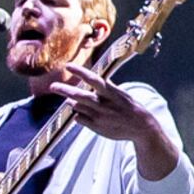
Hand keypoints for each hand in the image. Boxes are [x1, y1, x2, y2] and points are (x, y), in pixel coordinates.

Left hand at [47, 59, 173, 173]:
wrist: (140, 126)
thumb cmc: (128, 107)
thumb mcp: (120, 93)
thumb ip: (104, 88)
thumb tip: (90, 80)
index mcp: (111, 92)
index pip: (93, 79)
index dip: (79, 72)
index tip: (67, 66)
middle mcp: (104, 104)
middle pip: (79, 95)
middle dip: (64, 90)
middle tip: (53, 86)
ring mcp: (99, 116)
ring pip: (77, 106)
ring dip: (74, 102)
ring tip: (75, 101)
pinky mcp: (96, 127)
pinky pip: (78, 118)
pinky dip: (79, 114)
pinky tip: (87, 114)